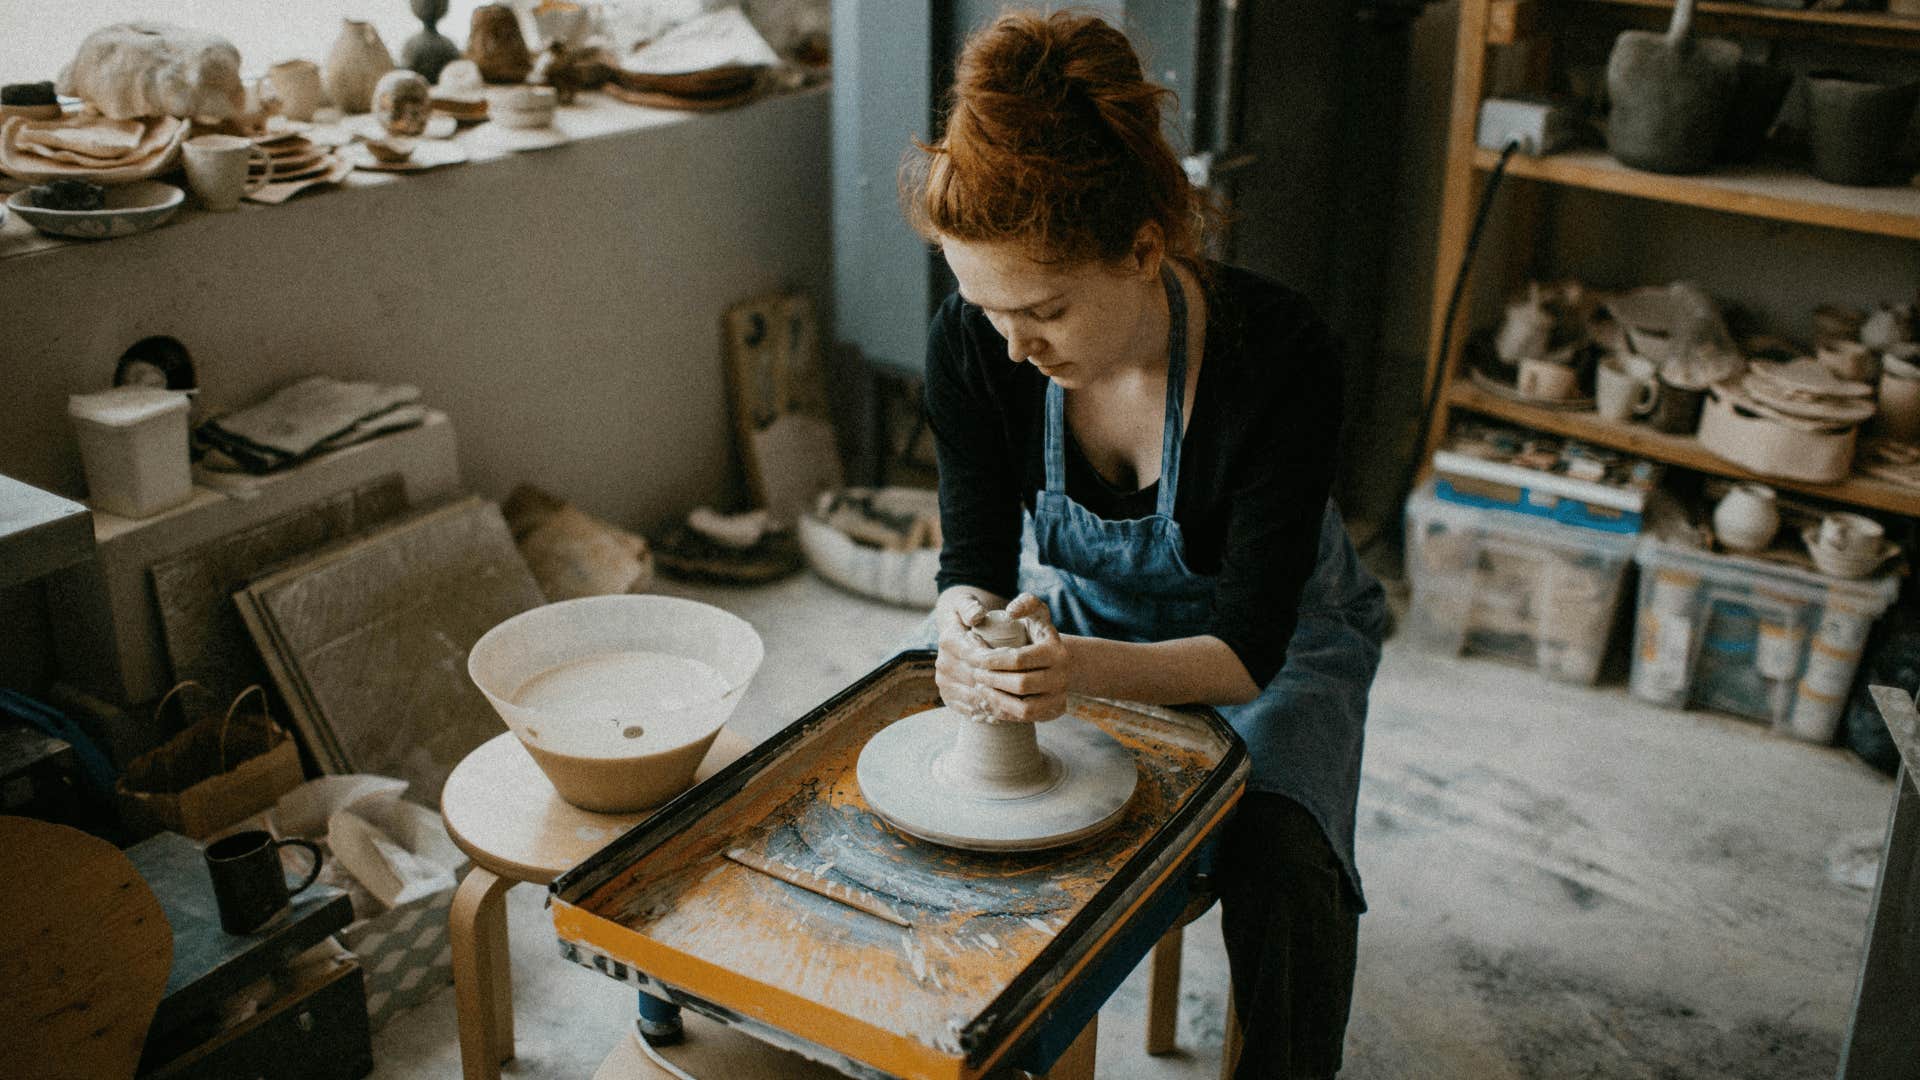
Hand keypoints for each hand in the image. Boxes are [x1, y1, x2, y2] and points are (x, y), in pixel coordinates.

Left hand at [934, 592, 1069, 723]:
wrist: (1064, 662)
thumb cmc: (1040, 635)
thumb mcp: (1038, 614)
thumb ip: (1027, 603)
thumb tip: (1011, 611)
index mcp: (1056, 651)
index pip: (1019, 659)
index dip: (994, 660)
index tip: (977, 658)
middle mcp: (1062, 677)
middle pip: (1021, 684)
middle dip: (993, 680)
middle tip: (975, 675)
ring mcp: (1059, 697)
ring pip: (1024, 708)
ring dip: (998, 699)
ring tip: (981, 689)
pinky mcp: (1053, 712)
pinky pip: (1026, 719)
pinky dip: (1005, 712)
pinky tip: (991, 701)